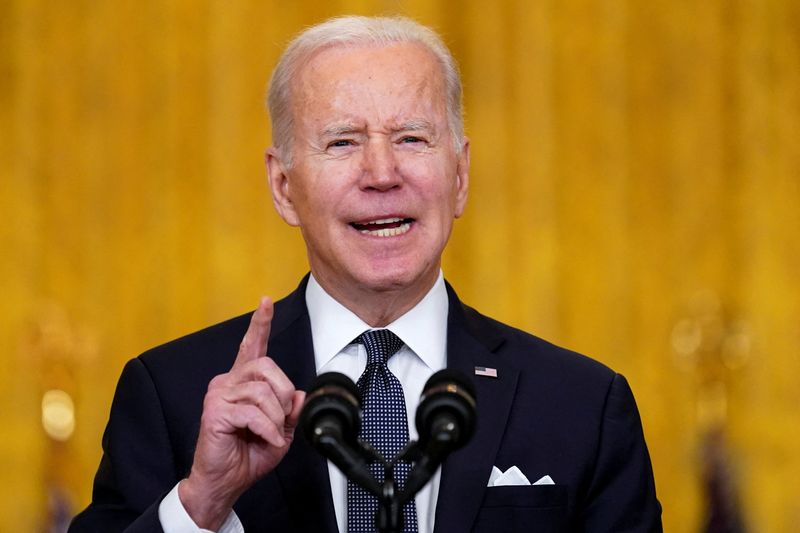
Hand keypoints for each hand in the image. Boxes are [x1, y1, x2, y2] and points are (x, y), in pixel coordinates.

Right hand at [179, 297, 305, 528]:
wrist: (224, 482)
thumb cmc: (247, 455)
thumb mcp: (280, 431)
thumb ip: (290, 410)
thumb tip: (298, 394)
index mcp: (243, 383)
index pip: (253, 346)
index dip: (260, 323)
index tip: (265, 302)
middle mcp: (228, 382)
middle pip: (267, 366)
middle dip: (283, 394)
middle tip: (280, 419)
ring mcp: (219, 395)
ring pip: (262, 390)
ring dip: (275, 418)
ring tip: (269, 434)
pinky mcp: (215, 411)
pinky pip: (253, 412)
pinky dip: (268, 430)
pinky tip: (265, 440)